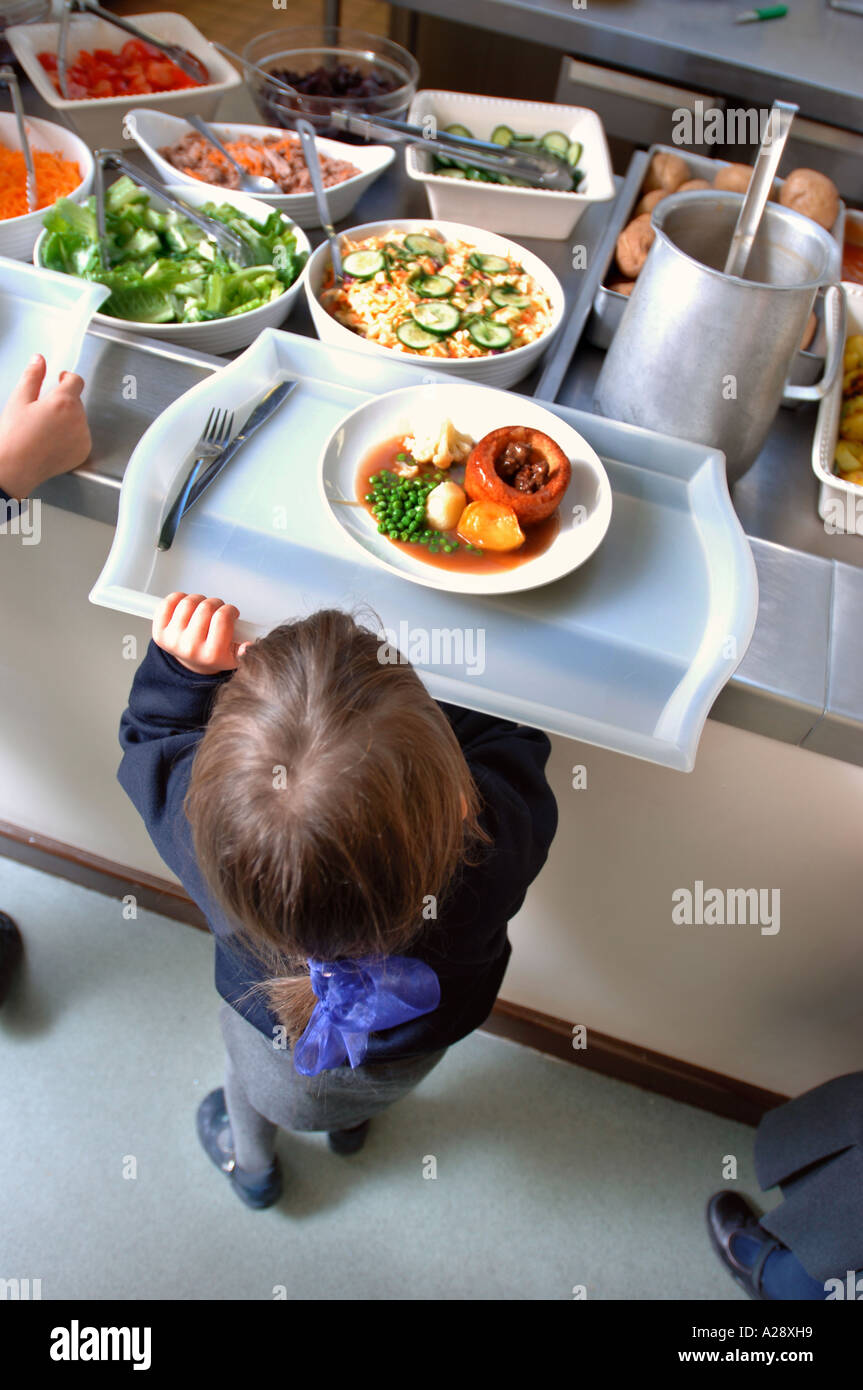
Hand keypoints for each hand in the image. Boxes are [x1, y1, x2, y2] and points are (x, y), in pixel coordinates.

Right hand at [0, 356, 90, 500]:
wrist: (15, 467)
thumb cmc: (14, 436)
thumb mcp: (19, 399)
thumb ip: (33, 376)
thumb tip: (39, 360)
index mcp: (64, 402)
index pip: (76, 381)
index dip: (67, 378)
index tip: (61, 379)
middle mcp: (78, 419)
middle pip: (77, 401)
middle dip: (64, 401)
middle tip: (43, 411)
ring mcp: (82, 437)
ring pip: (79, 419)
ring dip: (68, 419)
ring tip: (45, 428)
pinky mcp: (83, 452)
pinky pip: (81, 437)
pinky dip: (71, 436)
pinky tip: (52, 440)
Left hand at [153, 593, 252, 674]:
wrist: (192, 663)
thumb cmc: (215, 654)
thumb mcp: (235, 657)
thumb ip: (245, 651)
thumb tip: (249, 647)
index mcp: (212, 654)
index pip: (222, 618)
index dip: (229, 610)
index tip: (231, 613)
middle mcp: (190, 648)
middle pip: (205, 607)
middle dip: (215, 603)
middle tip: (217, 609)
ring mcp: (173, 639)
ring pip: (188, 602)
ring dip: (198, 599)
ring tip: (202, 607)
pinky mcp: (159, 632)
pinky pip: (168, 603)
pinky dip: (178, 598)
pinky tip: (186, 606)